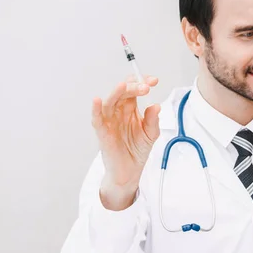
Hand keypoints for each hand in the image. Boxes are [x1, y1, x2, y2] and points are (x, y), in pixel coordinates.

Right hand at [92, 74, 159, 209]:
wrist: (130, 170)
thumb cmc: (137, 150)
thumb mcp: (151, 134)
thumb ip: (153, 120)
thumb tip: (156, 106)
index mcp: (131, 109)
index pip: (135, 90)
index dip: (142, 83)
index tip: (153, 81)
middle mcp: (119, 111)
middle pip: (123, 93)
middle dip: (133, 87)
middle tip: (145, 87)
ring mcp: (110, 120)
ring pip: (110, 102)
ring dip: (116, 93)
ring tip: (124, 86)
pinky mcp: (102, 132)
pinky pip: (97, 119)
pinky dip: (95, 109)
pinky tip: (97, 100)